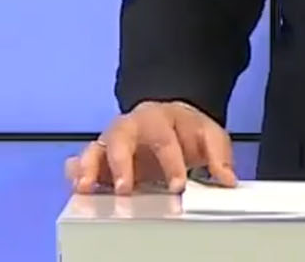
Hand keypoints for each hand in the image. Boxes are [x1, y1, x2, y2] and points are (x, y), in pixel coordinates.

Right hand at [64, 101, 236, 194]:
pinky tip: (78, 184)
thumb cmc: (187, 130)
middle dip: (121, 163)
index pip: (165, 137)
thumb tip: (227, 180)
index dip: (171, 162)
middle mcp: (133, 125)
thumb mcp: (208, 136)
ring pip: (96, 146)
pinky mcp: (100, 155)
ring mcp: (113, 139)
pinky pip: (82, 158)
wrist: (171, 118)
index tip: (177, 185)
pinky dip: (77, 170)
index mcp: (162, 117)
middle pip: (121, 136)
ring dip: (90, 166)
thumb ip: (218, 156)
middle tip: (124, 187)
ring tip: (86, 186)